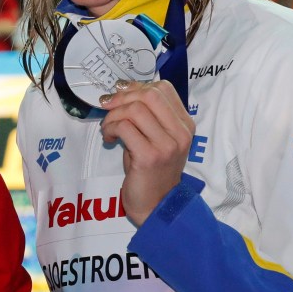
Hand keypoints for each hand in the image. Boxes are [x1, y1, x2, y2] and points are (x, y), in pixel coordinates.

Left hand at [98, 79, 193, 225]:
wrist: (155, 204)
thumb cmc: (150, 170)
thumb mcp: (154, 138)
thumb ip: (147, 116)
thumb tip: (121, 91)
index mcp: (185, 124)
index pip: (163, 88)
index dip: (136, 87)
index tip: (119, 97)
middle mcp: (181, 132)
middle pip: (150, 94)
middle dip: (122, 97)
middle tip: (108, 109)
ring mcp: (167, 145)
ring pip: (135, 109)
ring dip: (113, 115)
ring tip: (108, 129)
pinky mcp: (150, 156)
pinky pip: (124, 127)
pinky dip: (110, 129)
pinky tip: (109, 139)